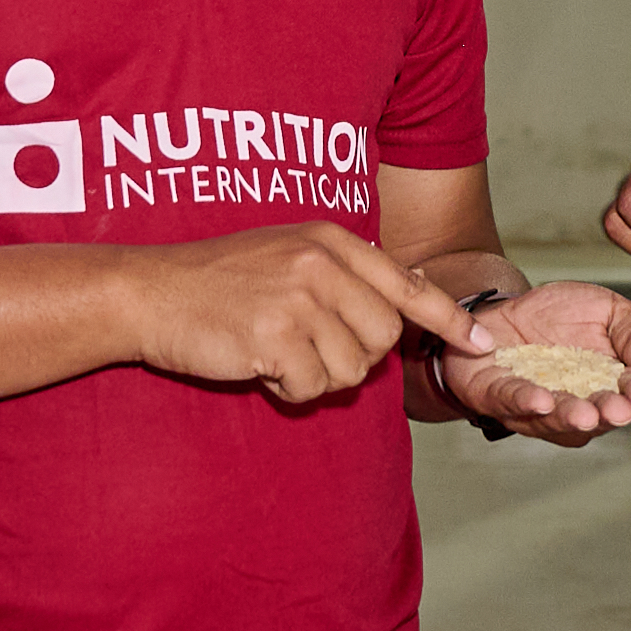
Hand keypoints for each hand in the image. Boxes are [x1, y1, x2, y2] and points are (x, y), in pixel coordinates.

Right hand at [127, 222, 476, 409]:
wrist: (150, 292)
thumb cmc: (217, 280)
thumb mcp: (287, 254)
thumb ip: (346, 272)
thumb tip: (415, 290)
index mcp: (331, 240)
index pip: (409, 284)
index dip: (449, 320)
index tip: (480, 345)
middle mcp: (322, 264)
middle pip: (384, 339)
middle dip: (353, 358)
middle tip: (306, 349)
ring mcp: (299, 298)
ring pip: (351, 369)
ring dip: (315, 377)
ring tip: (275, 352)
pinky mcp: (276, 336)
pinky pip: (311, 388)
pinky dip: (288, 390)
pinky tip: (259, 365)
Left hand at [443, 281, 630, 449]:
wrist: (506, 309)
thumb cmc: (558, 317)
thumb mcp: (608, 311)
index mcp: (609, 384)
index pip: (630, 393)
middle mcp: (576, 403)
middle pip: (596, 415)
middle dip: (607, 413)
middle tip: (619, 410)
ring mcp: (537, 408)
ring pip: (555, 417)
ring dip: (570, 415)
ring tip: (585, 413)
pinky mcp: (498, 396)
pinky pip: (512, 400)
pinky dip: (526, 401)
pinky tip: (541, 400)